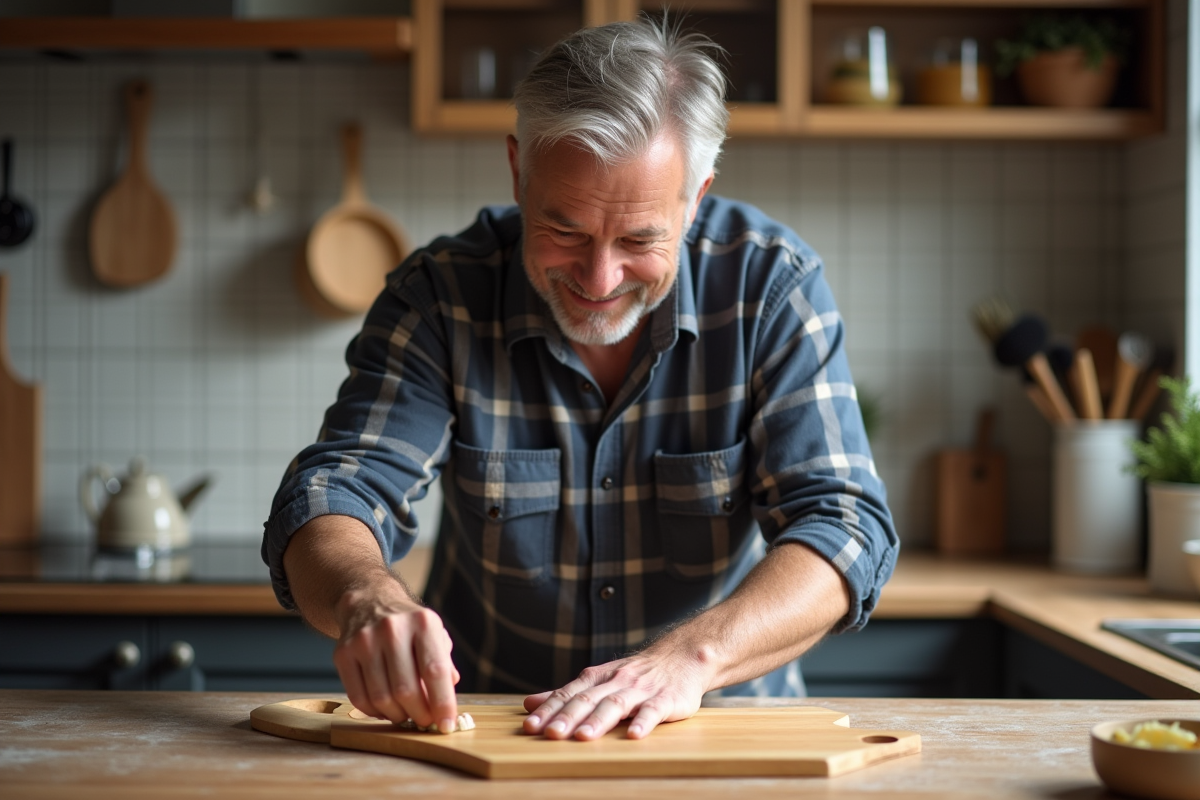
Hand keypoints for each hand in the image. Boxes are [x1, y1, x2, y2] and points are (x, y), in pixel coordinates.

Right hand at [332, 589, 460, 730]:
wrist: (369, 602)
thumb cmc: (409, 626)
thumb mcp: (434, 635)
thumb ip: (444, 665)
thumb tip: (447, 701)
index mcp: (423, 622)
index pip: (435, 671)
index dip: (443, 703)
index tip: (446, 725)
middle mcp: (392, 629)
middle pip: (406, 690)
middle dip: (419, 714)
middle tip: (424, 721)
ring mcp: (364, 640)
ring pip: (381, 698)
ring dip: (397, 715)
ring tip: (405, 713)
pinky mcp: (343, 653)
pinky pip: (358, 698)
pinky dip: (374, 712)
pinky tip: (384, 708)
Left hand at [522, 645, 711, 740]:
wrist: (682, 656)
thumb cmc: (636, 674)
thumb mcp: (600, 679)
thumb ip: (567, 693)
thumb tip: (529, 704)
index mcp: (598, 678)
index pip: (569, 693)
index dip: (549, 710)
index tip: (530, 726)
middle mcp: (616, 681)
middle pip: (588, 699)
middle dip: (567, 717)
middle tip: (549, 734)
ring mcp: (641, 690)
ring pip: (616, 704)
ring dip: (598, 720)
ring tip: (583, 737)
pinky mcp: (666, 699)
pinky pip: (653, 710)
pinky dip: (642, 722)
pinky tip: (632, 735)